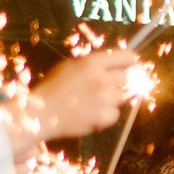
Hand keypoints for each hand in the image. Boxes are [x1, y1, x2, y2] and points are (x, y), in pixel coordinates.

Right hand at [25, 49, 139, 138]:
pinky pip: (115, 114)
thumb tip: (114, 63)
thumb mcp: (70, 66)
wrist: (41, 113)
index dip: (131, 61)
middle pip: (130, 77)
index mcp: (92, 63)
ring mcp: (105, 99)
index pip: (126, 57)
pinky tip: (92, 114)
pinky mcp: (105, 116)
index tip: (132, 64)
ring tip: (95, 102)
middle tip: (110, 87)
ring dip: (114, 99)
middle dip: (123, 82)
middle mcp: (102, 78)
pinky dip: (107, 116)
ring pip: (124, 97)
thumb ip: (93, 64)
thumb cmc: (53, 87)